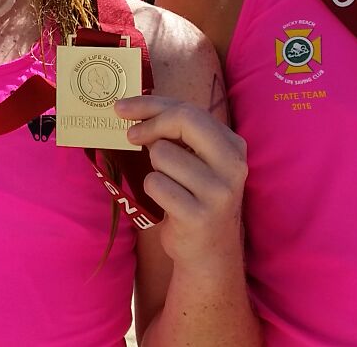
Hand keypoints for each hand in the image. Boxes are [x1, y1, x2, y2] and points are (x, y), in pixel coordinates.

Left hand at [117, 94, 247, 272]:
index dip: (151, 105)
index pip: (189, 110)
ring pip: (161, 154)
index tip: (123, 108)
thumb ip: (175, 133)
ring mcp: (218, 191)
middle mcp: (232, 165)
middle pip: (183, 120)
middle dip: (150, 125)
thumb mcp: (196, 160)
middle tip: (131, 135)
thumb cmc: (194, 197)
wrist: (209, 251)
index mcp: (233, 146)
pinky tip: (168, 202)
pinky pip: (155, 184)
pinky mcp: (199, 215)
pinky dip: (152, 190)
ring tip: (170, 185)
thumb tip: (131, 109)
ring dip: (154, 168)